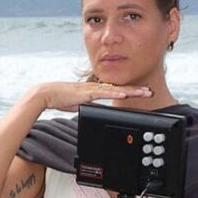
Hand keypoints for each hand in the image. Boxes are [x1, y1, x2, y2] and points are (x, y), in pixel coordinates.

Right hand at [30, 81, 151, 112]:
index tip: (142, 92)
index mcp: (96, 89)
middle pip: (121, 87)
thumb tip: (98, 110)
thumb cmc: (60, 98)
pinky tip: (125, 93)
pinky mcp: (86, 92)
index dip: (130, 90)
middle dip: (137, 89)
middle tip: (150, 91)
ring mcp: (92, 88)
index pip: (117, 89)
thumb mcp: (80, 104)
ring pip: (116, 88)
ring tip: (144, 92)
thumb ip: (90, 105)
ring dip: (131, 90)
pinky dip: (115, 92)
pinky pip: (104, 93)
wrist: (47, 94)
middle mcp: (96, 87)